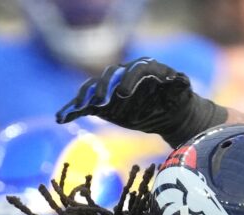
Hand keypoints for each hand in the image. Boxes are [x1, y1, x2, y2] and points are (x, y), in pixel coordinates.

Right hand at [56, 57, 226, 147]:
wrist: (169, 110)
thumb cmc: (177, 98)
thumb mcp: (182, 91)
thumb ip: (179, 84)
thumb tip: (179, 78)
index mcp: (144, 67)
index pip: (134, 70)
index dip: (128, 80)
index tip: (124, 94)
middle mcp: (124, 74)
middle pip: (110, 76)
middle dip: (104, 88)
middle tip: (100, 102)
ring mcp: (111, 88)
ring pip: (93, 88)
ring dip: (84, 98)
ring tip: (77, 109)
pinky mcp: (103, 103)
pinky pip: (85, 104)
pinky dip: (73, 110)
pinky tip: (61, 118)